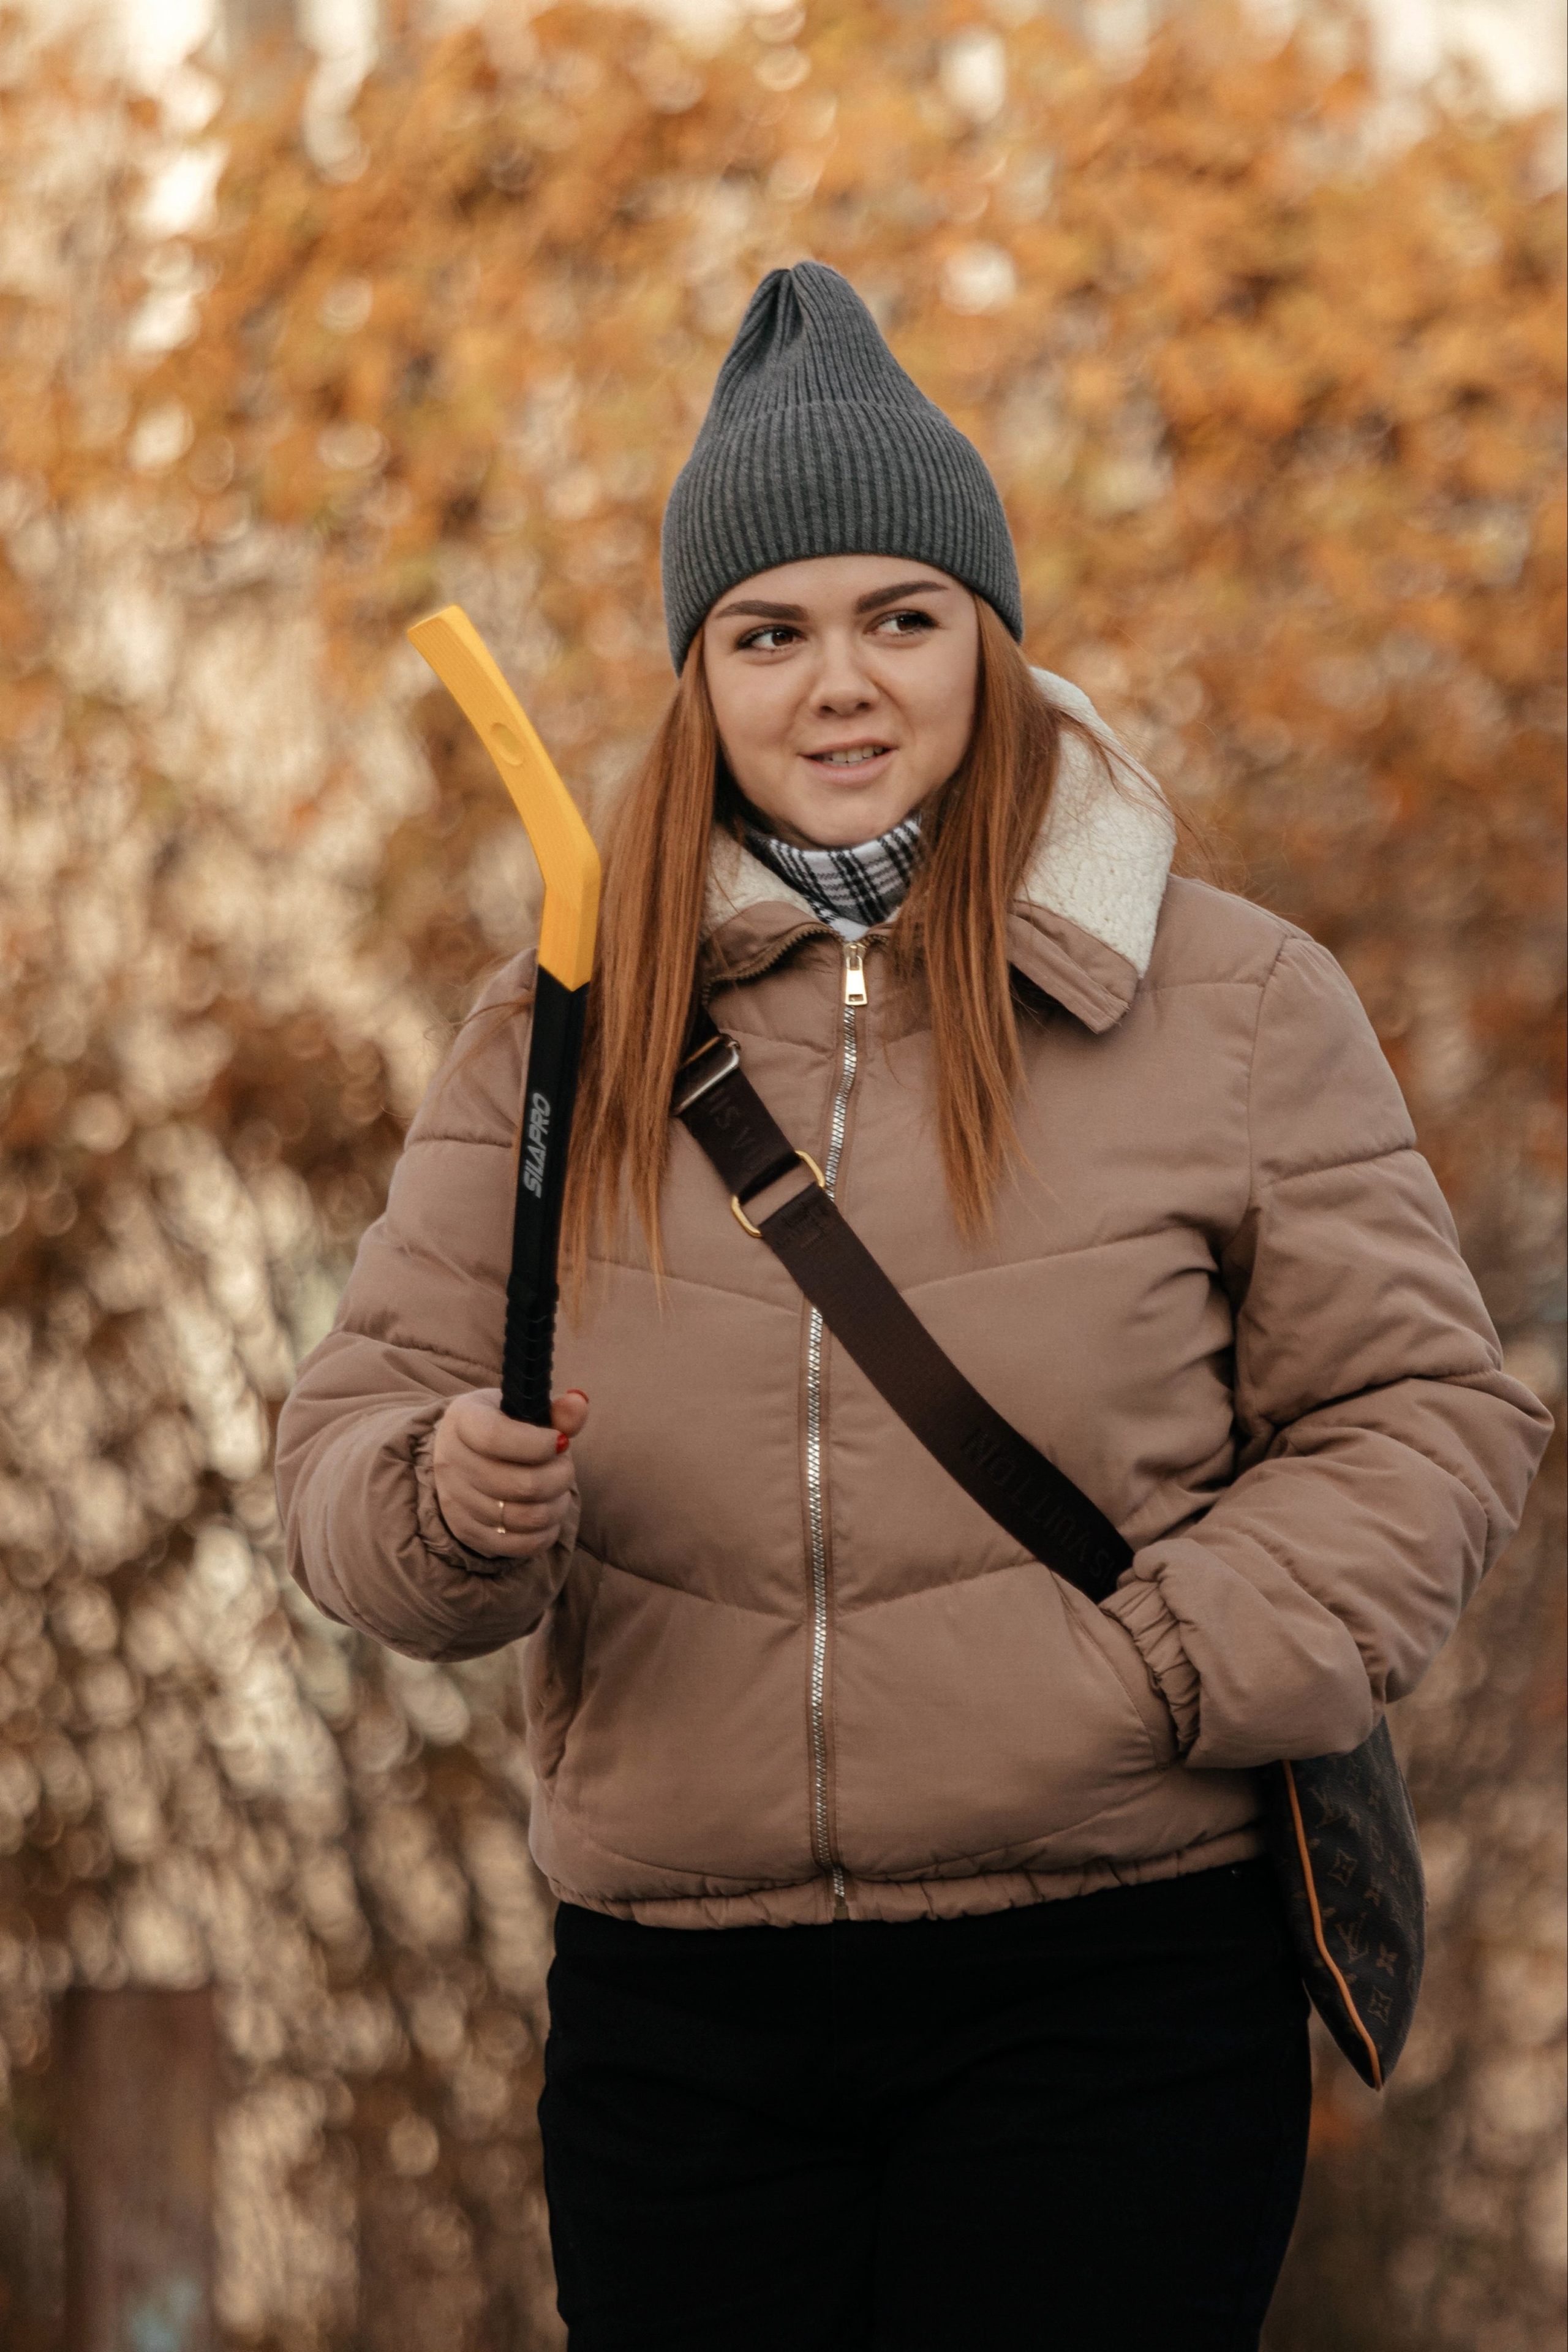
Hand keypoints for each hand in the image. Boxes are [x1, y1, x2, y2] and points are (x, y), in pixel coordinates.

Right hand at [431, 1387, 588, 1559]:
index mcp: (463, 1421)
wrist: (463, 1456)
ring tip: (559, 1491)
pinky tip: (549, 1516)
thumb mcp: (522, 1409)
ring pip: (524, 1517)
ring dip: (556, 1506)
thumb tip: (579, 1404)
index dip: (537, 1444)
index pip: (495, 1438)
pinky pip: (517, 1545)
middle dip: (559, 1477)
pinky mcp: (466, 1532)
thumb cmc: (503, 1428)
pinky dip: (544, 1533)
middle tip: (566, 1468)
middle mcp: (451, 1461)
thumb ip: (555, 1410)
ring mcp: (455, 1501)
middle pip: (520, 1484)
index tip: (560, 1442)